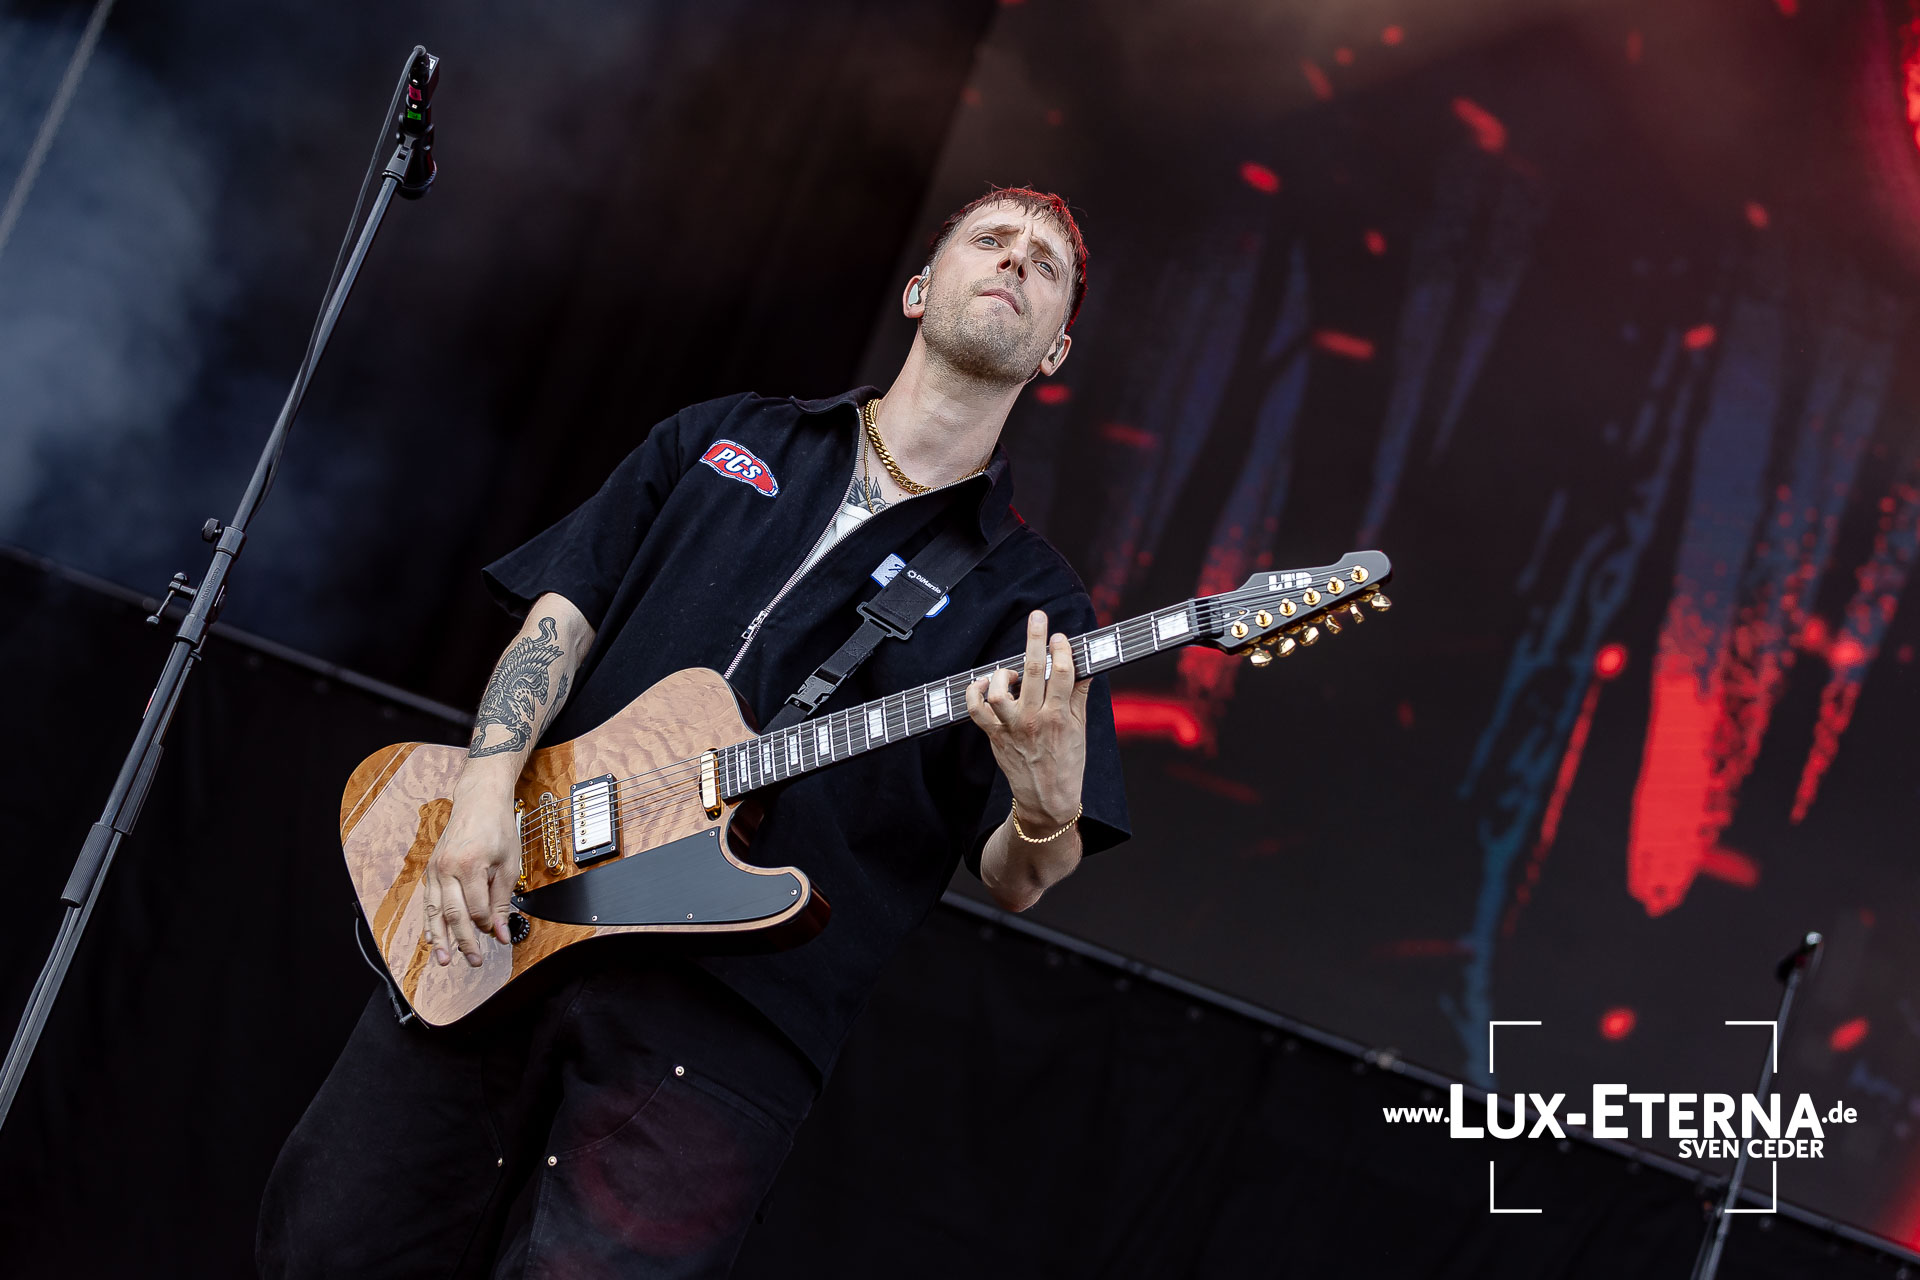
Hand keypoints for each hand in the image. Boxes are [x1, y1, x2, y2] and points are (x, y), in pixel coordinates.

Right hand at [422, 794, 520, 967]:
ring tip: (444, 960)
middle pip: (452, 914)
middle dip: (462, 941)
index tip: (498, 936)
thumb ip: (502, 899)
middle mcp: (446, 868)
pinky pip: (427, 901)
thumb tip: (501, 931)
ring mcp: (434, 869)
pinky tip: (432, 938)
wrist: (479, 800)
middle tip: (473, 961)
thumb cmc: (496, 828)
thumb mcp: (508, 862)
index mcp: (469, 865)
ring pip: (433, 911)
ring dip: (439, 938)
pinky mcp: (430, 870)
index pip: (476, 908)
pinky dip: (429, 922)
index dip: (487, 926)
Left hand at [965, 609, 1089, 828]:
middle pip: (1033, 671)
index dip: (1062, 649)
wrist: (1046, 800)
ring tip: (1011, 673)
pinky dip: (974, 693)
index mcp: (1059, 717)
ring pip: (999, 692)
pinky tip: (984, 684)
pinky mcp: (994, 736)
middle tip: (1038, 617)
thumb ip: (1079, 695)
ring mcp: (1011, 728)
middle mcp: (1033, 720)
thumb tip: (1085, 666)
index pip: (1062, 674)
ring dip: (1003, 674)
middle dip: (1035, 639)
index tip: (1061, 635)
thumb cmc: (1067, 763)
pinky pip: (975, 710)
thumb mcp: (1081, 729)